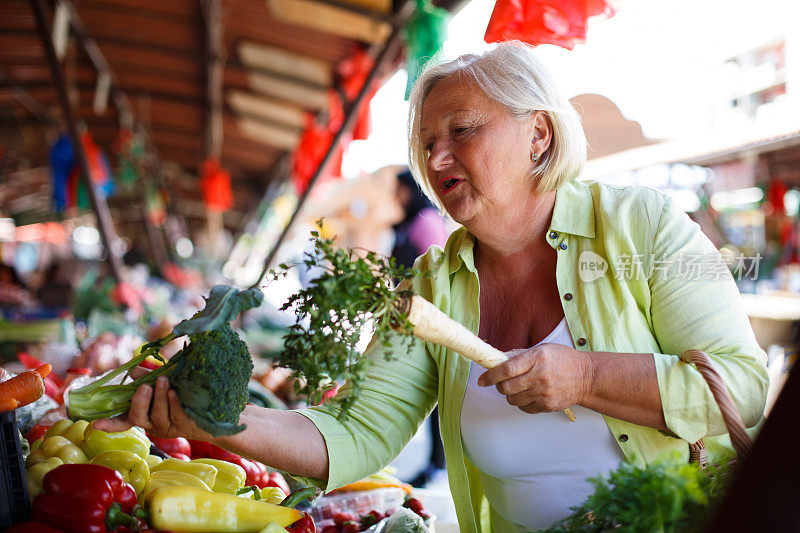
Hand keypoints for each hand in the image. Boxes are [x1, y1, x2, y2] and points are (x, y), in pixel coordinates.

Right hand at [93, 376, 212, 441]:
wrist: (212, 408)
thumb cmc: (183, 390)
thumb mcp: (164, 380)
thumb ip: (148, 377)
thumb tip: (132, 372)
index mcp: (144, 413)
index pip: (123, 420)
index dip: (109, 424)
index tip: (94, 425)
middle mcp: (152, 423)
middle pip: (137, 418)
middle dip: (139, 401)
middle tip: (144, 386)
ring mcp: (168, 427)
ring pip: (157, 415)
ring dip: (159, 397)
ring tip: (163, 380)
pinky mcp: (183, 427)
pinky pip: (175, 415)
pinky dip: (174, 402)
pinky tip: (176, 393)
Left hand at [477, 343, 591, 413]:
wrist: (586, 377)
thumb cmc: (563, 360)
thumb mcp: (541, 349)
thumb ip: (519, 355)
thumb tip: (497, 360)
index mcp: (536, 358)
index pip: (506, 369)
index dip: (490, 375)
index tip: (482, 380)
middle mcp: (539, 376)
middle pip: (506, 387)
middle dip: (499, 386)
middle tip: (502, 383)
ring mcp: (544, 393)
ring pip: (513, 400)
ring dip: (510, 395)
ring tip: (519, 388)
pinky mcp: (547, 406)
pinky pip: (524, 408)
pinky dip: (522, 403)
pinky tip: (529, 395)